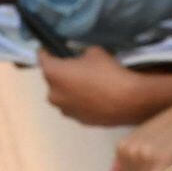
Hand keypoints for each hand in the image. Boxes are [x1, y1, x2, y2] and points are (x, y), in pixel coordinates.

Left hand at [39, 48, 156, 126]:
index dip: (47, 52)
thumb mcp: (93, 52)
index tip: (50, 50)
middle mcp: (53, 94)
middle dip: (62, 72)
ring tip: (89, 83)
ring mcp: (64, 109)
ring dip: (70, 88)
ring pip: (63, 94)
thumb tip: (80, 60)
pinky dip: (80, 100)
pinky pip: (74, 105)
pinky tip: (95, 95)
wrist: (129, 100)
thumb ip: (79, 55)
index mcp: (53, 74)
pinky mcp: (77, 120)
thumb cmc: (109, 73)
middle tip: (77, 67)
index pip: (42, 58)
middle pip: (52, 79)